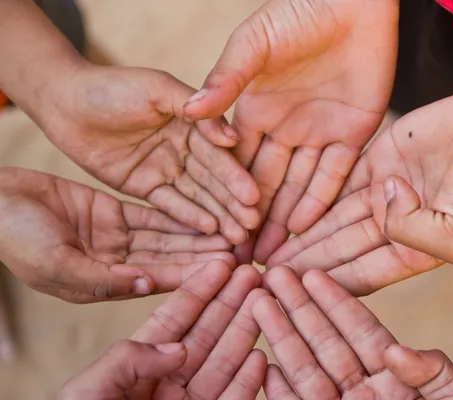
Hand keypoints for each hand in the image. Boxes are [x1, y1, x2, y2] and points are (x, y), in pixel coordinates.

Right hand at [0, 167, 234, 302]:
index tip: (226, 269)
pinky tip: (204, 212)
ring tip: (231, 229)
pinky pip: (152, 213)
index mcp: (102, 284)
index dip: (192, 274)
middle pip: (169, 258)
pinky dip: (177, 213)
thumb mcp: (56, 262)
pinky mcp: (113, 214)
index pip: (158, 279)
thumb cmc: (16, 237)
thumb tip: (144, 286)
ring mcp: (115, 238)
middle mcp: (115, 264)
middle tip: (241, 248)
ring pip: (166, 236)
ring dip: (197, 234)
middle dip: (203, 254)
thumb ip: (100, 277)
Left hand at [37, 62, 259, 244]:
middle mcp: (185, 149)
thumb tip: (233, 139)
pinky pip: (170, 205)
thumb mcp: (158, 89)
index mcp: (193, 124)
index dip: (236, 177)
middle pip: (213, 181)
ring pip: (196, 197)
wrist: (65, 101)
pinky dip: (189, 217)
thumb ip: (196, 111)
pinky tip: (209, 231)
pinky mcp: (146, 187)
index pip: (219, 155)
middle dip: (233, 204)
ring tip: (237, 238)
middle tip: (252, 226)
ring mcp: (166, 169)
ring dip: (218, 215)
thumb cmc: (113, 87)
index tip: (254, 197)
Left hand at [60, 261, 269, 398]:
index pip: (174, 320)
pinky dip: (247, 381)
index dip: (198, 290)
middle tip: (254, 274)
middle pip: (206, 335)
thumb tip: (178, 347)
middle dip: (230, 303)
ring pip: (224, 362)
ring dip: (245, 332)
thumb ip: (128, 359)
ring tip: (263, 304)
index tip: (221, 264)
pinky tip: (260, 356)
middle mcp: (167, 382)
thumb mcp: (90, 390)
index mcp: (137, 367)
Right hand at [184, 0, 398, 262]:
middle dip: (255, 219)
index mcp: (255, 112)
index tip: (215, 228)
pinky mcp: (353, 134)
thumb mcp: (255, 43)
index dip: (226, 194)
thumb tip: (187, 111)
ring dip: (286, 220)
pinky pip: (335, 174)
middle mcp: (285, 130)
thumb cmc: (298, 12)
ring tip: (272, 255)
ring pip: (299, 186)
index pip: (236, 162)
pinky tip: (306, 228)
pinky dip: (321, 200)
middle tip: (243, 258)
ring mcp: (319, 134)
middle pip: (266, 183)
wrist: (351, 0)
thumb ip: (226, 78)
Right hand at [255, 266, 452, 398]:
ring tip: (261, 305)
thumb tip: (396, 351)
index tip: (313, 274)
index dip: (336, 301)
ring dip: (282, 339)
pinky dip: (281, 394)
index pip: (361, 331)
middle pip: (326, 343)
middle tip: (274, 274)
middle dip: (299, 308)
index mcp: (396, 376)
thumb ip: (433, 372)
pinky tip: (267, 367)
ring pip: (307, 372)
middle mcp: (365, 391)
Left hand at [268, 90, 452, 294]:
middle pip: (337, 249)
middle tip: (263, 276)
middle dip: (302, 264)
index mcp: (410, 251)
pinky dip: (313, 198)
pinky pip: (337, 181)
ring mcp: (382, 193)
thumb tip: (379, 208)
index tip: (290, 293)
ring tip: (266, 250)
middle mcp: (391, 226)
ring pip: (332, 219)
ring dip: (301, 236)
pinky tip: (286, 213)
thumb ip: (411, 233)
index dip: (324, 285)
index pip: (358, 274)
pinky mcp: (375, 161)